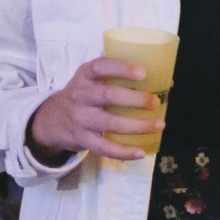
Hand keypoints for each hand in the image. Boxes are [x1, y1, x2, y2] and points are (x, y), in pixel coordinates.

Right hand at [27, 57, 159, 162]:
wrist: (51, 119)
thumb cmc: (85, 94)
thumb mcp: (93, 80)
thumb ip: (120, 77)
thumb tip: (168, 82)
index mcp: (85, 75)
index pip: (100, 66)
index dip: (121, 68)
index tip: (142, 73)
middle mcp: (80, 95)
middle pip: (107, 96)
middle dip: (135, 99)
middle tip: (155, 102)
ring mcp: (80, 118)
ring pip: (109, 123)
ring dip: (137, 126)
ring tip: (159, 125)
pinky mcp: (81, 139)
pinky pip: (103, 147)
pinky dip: (123, 152)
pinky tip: (140, 152)